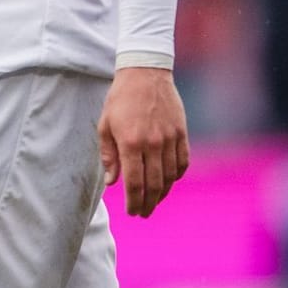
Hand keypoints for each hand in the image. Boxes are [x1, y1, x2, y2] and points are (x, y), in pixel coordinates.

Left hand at [98, 66, 188, 217]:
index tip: (132, 212)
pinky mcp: (182, 134)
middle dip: (148, 203)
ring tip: (154, 202)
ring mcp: (170, 139)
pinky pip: (182, 162)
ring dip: (163, 193)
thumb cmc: (120, 99)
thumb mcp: (105, 125)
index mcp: (131, 142)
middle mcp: (153, 144)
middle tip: (143, 213)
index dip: (134, 201)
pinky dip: (176, 176)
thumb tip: (112, 182)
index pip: (134, 182)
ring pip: (170, 176)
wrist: (145, 74)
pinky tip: (169, 182)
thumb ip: (109, 155)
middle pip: (154, 184)